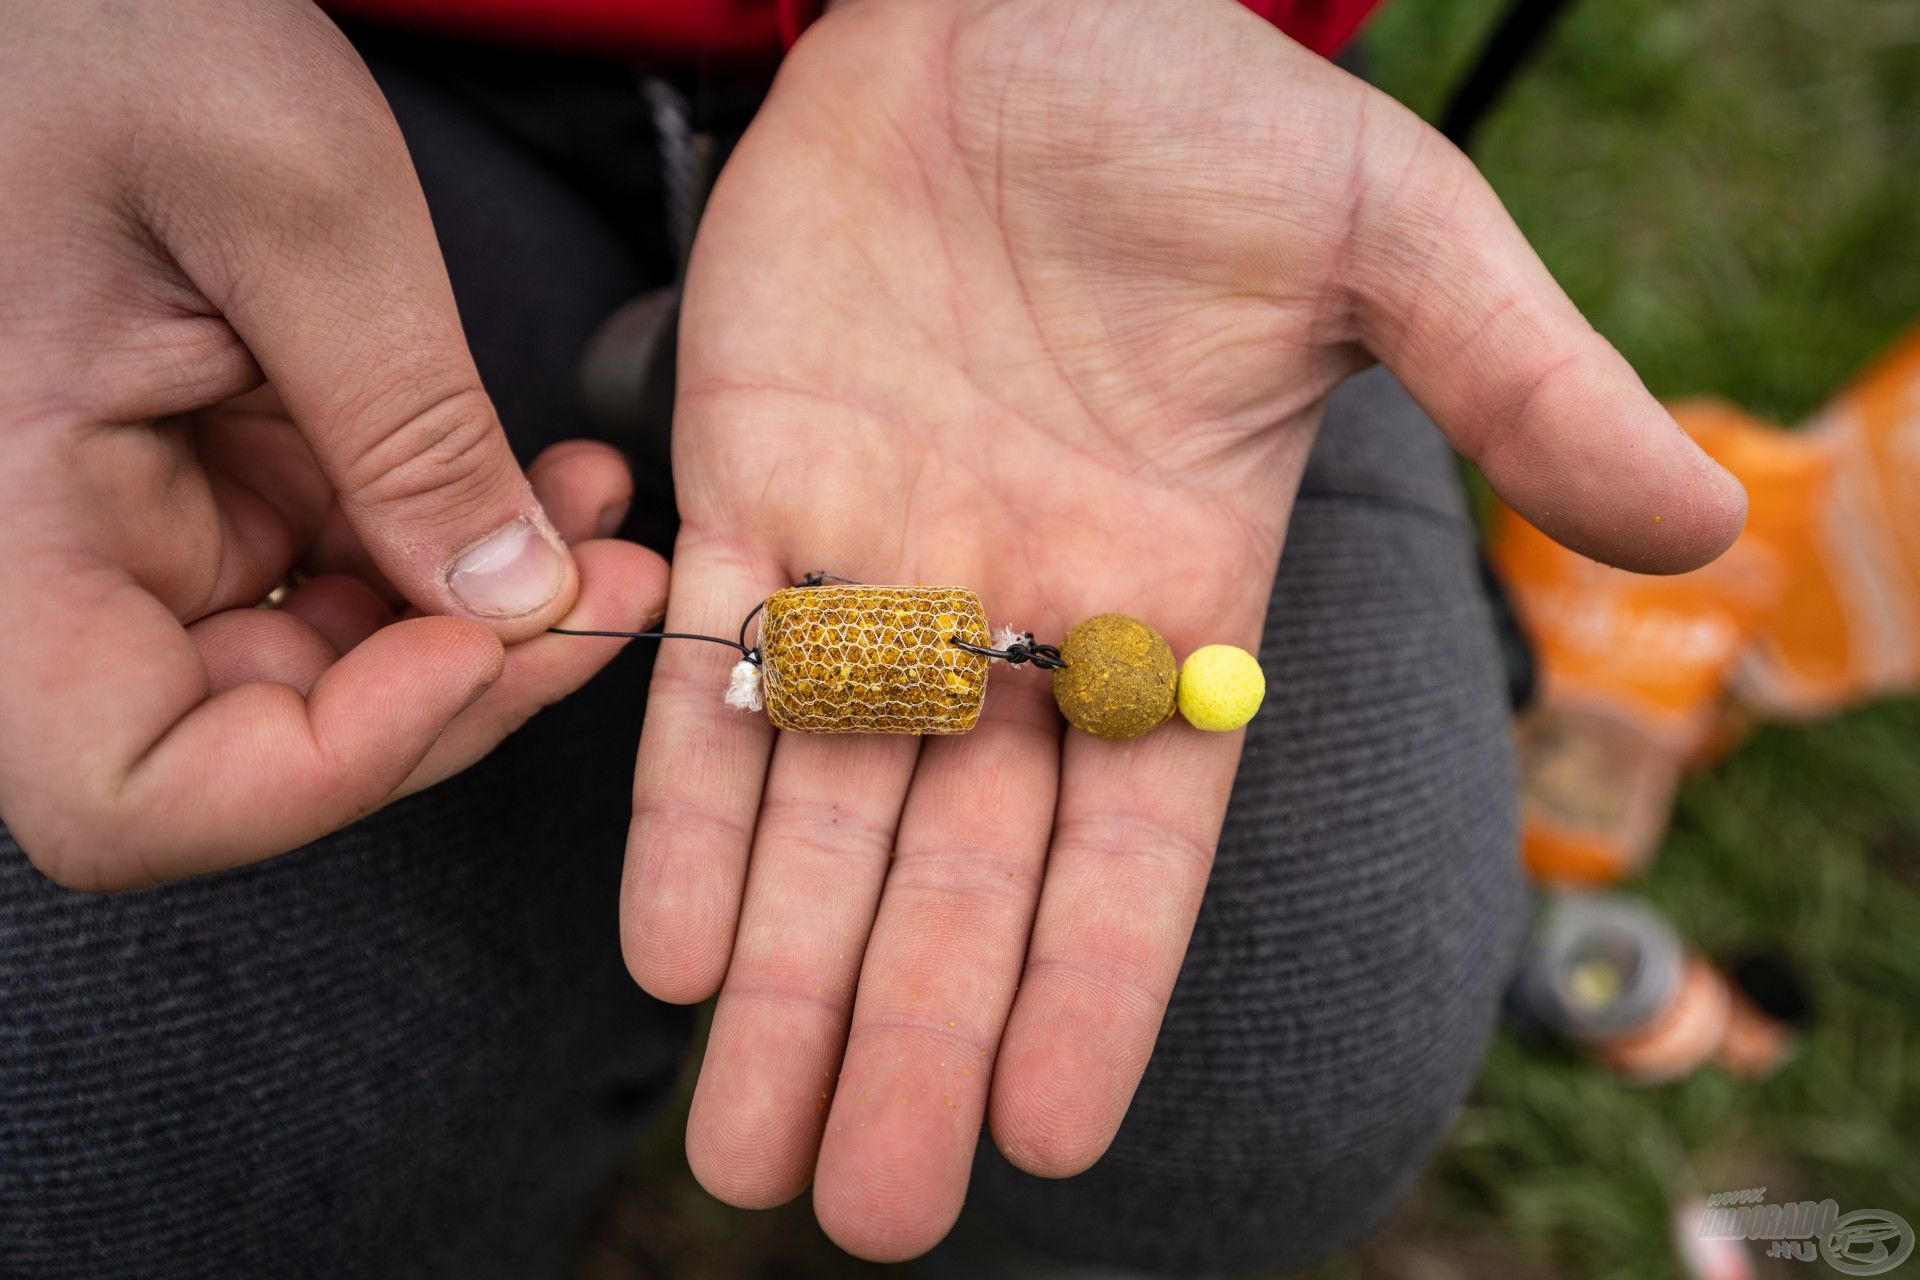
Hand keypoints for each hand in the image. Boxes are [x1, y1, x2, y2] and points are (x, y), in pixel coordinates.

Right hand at [0, 0, 664, 888]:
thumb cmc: (115, 26)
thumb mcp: (294, 206)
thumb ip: (405, 424)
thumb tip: (517, 606)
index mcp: (5, 512)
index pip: (122, 792)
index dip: (314, 772)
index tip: (470, 655)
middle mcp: (53, 556)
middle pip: (251, 748)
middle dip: (457, 692)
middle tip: (604, 602)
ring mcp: (135, 530)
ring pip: (321, 671)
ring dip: (483, 624)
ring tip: (600, 528)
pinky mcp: (204, 487)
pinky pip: (344, 574)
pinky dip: (456, 548)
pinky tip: (552, 490)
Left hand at [624, 0, 1744, 1258]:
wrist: (1013, 8)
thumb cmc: (1204, 111)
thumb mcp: (1390, 234)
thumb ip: (1516, 380)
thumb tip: (1702, 517)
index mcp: (1173, 588)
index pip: (1141, 830)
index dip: (1095, 982)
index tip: (1055, 1137)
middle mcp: (1018, 610)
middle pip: (963, 866)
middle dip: (916, 1033)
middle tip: (872, 1210)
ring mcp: (877, 556)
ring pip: (822, 807)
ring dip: (784, 974)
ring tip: (747, 1146)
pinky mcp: (748, 481)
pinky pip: (709, 672)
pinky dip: (686, 802)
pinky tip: (670, 949)